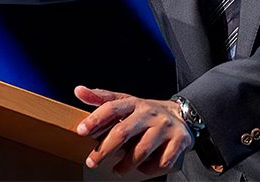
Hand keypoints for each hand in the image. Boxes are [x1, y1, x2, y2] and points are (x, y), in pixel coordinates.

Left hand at [74, 85, 192, 178]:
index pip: (112, 107)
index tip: (81, 130)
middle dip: (105, 149)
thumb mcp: (126, 103)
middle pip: (124, 131)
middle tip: (92, 162)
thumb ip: (102, 99)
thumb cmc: (145, 113)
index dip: (96, 118)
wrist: (182, 115)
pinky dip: (150, 169)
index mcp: (134, 103)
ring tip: (117, 170)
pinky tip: (143, 168)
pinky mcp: (179, 139)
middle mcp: (149, 112)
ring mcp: (165, 126)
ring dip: (126, 164)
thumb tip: (78, 90)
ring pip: (142, 150)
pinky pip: (162, 161)